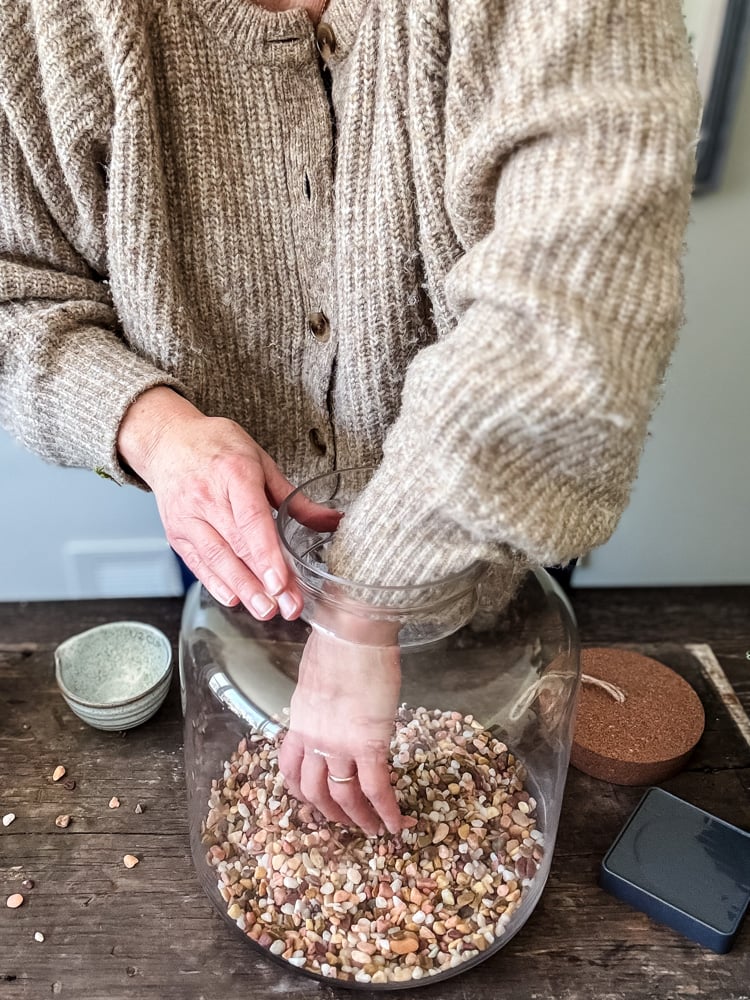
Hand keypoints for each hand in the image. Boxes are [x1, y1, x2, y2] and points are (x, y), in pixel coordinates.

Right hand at [117, 387, 339, 617]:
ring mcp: (189, 517)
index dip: (267, 554)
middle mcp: (208, 497)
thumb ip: (295, 497)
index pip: (252, 520)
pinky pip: (197, 562)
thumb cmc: (218, 447)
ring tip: (265, 610)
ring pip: (217, 559)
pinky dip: (215, 583)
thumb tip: (332, 521)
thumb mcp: (261, 461)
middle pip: (237, 546)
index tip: (282, 582)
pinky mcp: (177, 532)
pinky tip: (234, 598)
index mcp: (234, 473)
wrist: (168, 441)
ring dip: (242, 589)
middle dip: (263, 582)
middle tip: (286, 607)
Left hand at [278, 624, 414, 835]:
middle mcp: (314, 738)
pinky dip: (388, 810)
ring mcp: (339, 744)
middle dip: (331, 813)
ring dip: (358, 818)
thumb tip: (336, 698)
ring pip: (343, 795)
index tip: (313, 800)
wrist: (353, 632)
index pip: (290, 767)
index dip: (301, 790)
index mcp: (300, 721)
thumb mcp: (318, 674)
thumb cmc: (338, 641)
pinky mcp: (369, 742)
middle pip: (314, 791)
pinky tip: (399, 823)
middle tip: (347, 823)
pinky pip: (377, 786)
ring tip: (372, 830)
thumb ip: (323, 696)